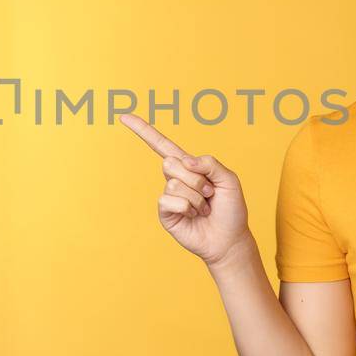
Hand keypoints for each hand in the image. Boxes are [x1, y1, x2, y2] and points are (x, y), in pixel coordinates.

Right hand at [118, 113, 252, 267]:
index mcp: (188, 165)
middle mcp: (175, 178)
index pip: (162, 144)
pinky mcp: (165, 213)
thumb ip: (210, 163)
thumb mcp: (229, 179)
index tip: (123, 117)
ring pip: (174, 184)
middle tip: (209, 192)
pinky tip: (194, 215)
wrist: (229, 239)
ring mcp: (169, 196)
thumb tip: (185, 161)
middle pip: (171, 162)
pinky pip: (168, 201)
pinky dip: (187, 208)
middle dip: (196, 179)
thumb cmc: (231, 209)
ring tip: (204, 207)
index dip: (143, 130)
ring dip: (196, 197)